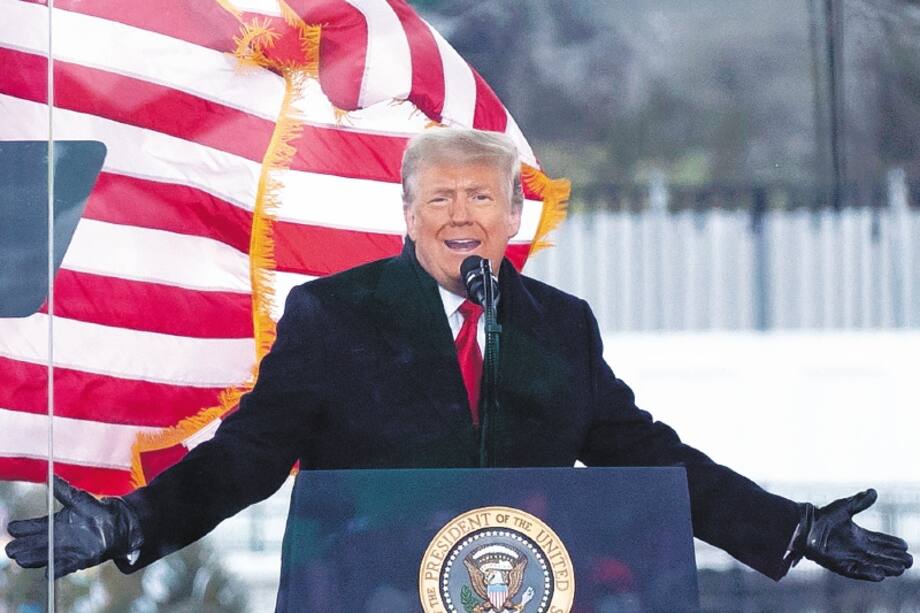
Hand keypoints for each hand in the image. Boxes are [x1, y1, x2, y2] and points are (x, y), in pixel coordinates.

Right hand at [4, 476, 142, 577]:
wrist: (118, 524)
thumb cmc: (97, 510)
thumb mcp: (78, 499)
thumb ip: (63, 490)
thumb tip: (49, 476)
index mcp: (54, 525)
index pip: (33, 527)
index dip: (22, 528)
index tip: (12, 527)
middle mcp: (57, 539)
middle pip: (34, 544)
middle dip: (22, 546)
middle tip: (11, 548)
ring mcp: (66, 550)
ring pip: (44, 555)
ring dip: (34, 557)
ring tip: (21, 559)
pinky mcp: (79, 559)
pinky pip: (64, 567)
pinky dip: (56, 569)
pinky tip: (47, 573)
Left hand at [796, 489, 912, 580]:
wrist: (803, 525)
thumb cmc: (822, 516)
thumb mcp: (844, 507)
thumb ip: (860, 501)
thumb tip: (874, 491)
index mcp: (859, 535)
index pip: (880, 541)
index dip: (892, 544)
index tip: (905, 545)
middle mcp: (856, 548)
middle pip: (880, 555)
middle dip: (895, 558)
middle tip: (909, 561)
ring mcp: (849, 557)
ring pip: (872, 564)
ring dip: (886, 567)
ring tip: (900, 568)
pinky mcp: (839, 564)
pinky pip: (857, 571)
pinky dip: (868, 573)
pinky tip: (881, 575)